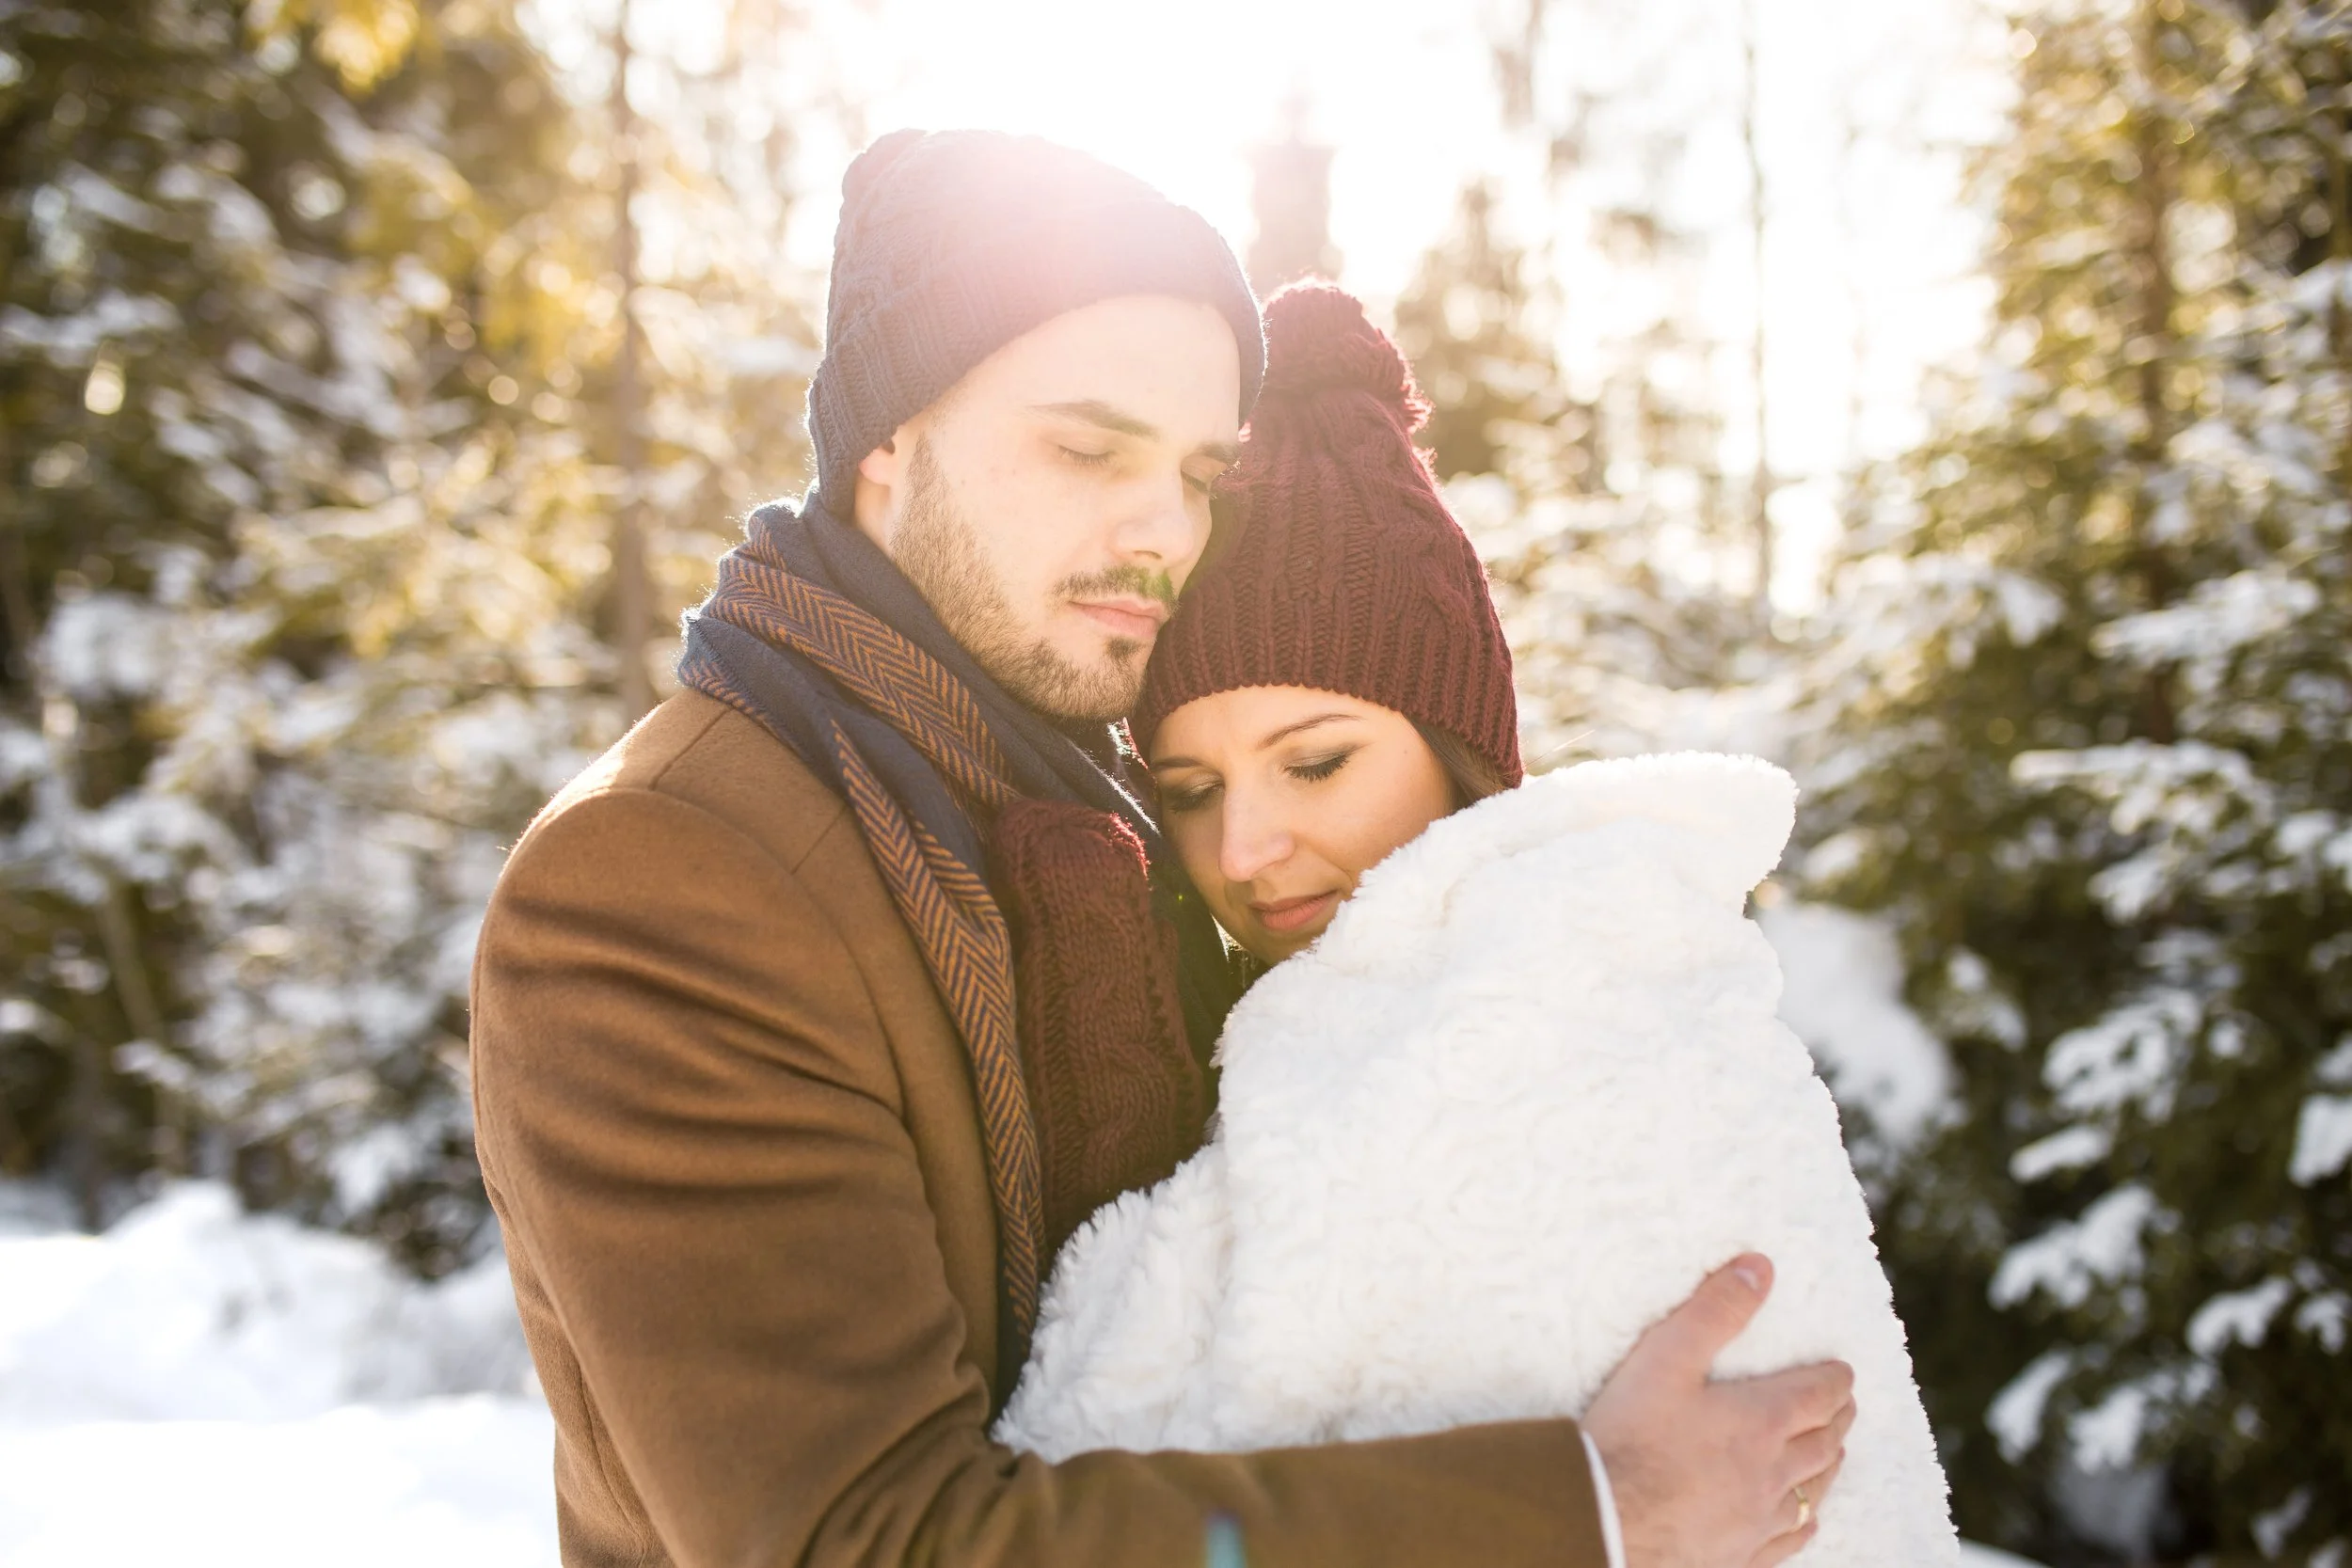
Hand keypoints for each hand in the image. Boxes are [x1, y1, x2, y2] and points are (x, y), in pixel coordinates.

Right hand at [1583, 1254, 1855, 1567]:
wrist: (1603, 1518)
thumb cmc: (1630, 1437)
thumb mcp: (1667, 1357)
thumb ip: (1716, 1310)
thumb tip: (1760, 1267)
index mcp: (1761, 1422)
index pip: (1817, 1395)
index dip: (1834, 1380)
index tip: (1843, 1371)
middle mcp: (1771, 1474)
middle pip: (1823, 1443)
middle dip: (1837, 1419)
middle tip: (1845, 1407)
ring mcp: (1756, 1521)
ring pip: (1811, 1493)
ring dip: (1828, 1468)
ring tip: (1833, 1455)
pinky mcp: (1737, 1556)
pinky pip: (1786, 1541)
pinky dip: (1803, 1525)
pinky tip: (1806, 1523)